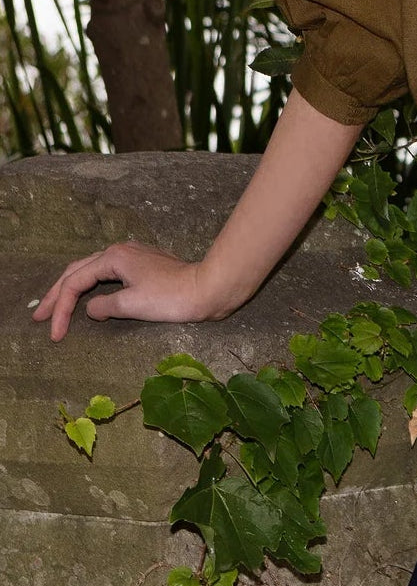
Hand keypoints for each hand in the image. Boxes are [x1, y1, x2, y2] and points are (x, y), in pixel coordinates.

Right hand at [32, 242, 214, 341]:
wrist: (207, 288)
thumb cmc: (171, 297)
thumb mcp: (132, 305)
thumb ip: (106, 306)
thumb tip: (92, 308)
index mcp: (114, 257)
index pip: (76, 282)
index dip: (62, 308)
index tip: (55, 334)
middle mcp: (120, 251)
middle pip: (78, 271)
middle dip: (58, 294)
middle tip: (40, 317)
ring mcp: (132, 256)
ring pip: (92, 270)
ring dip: (72, 289)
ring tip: (56, 307)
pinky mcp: (142, 265)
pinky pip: (107, 273)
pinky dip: (91, 286)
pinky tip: (88, 296)